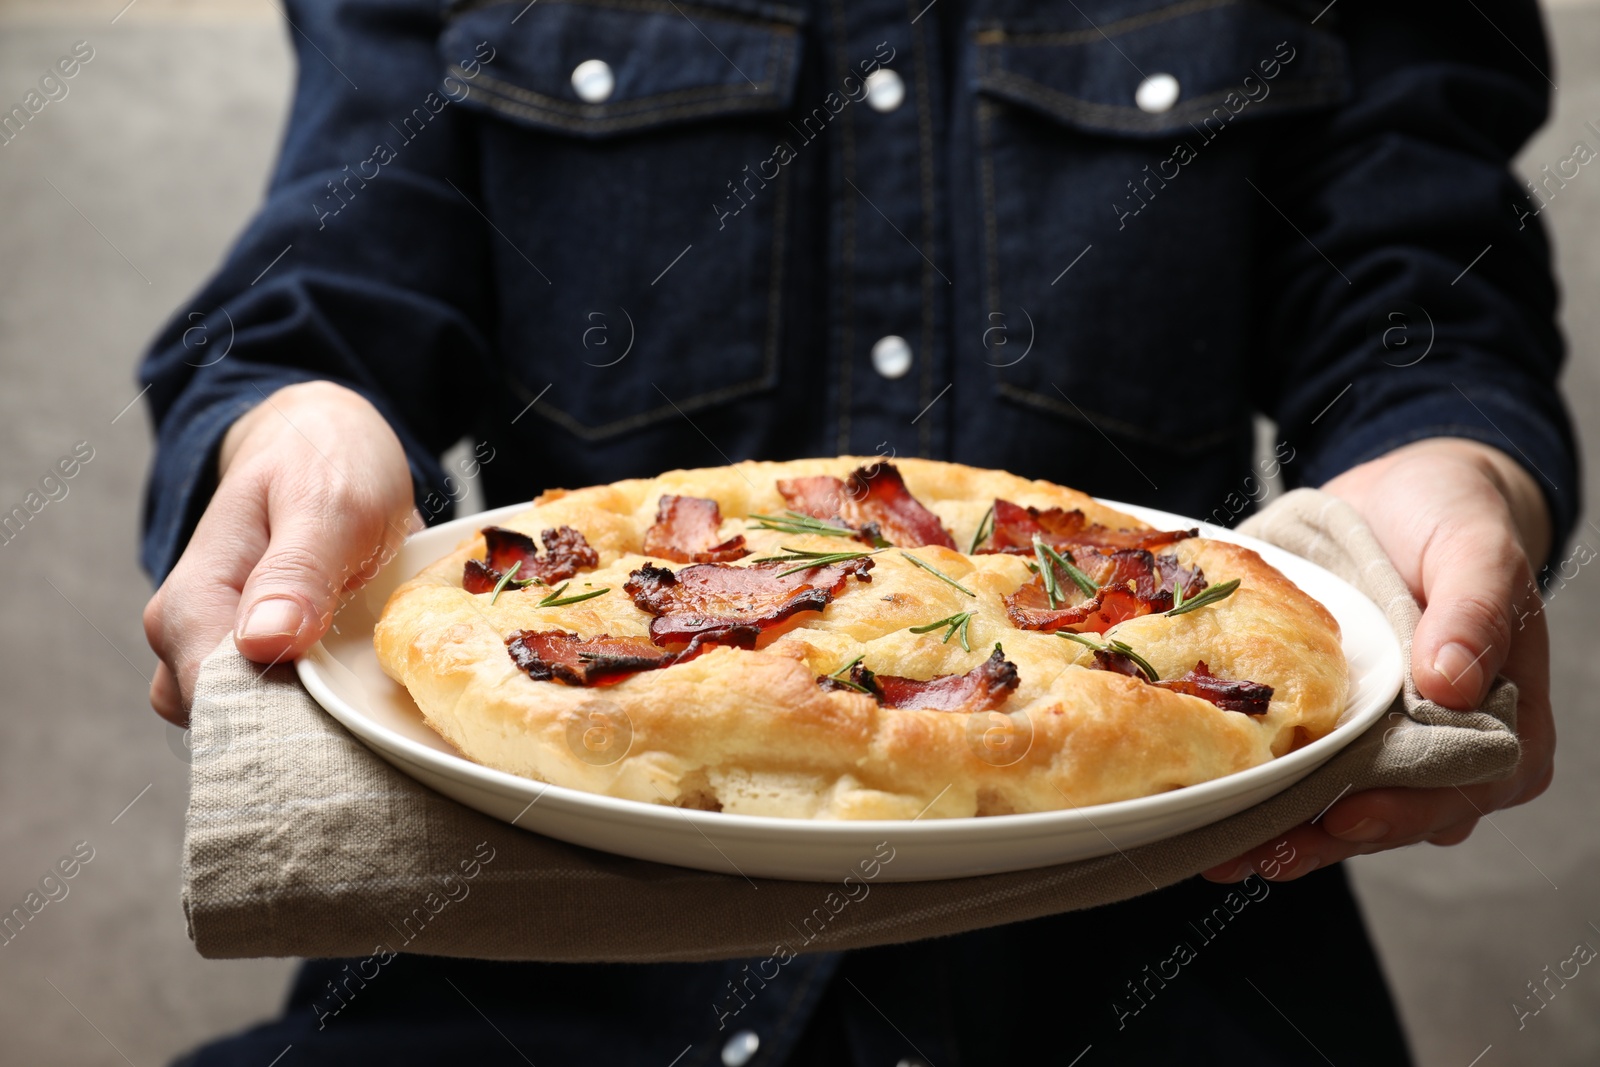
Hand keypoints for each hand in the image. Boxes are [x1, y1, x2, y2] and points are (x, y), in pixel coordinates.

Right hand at [142, 381, 418, 724]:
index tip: (339, 728)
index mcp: (193, 602)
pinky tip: (363, 697)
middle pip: (228, 728)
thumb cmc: (324, 461)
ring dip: (312, 727)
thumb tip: (263, 645)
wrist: (326, 438)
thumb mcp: (326, 502)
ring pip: (252, 727)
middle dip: (295, 736)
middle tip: (370, 720)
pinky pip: (280, 711)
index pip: (212, 699)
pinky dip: (320, 712)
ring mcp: (223, 654)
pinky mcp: (261, 662)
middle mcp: (191, 638)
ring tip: (372, 704)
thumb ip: (296, 571)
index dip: (274, 724)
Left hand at [1203, 437, 1554, 882]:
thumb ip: (1475, 610)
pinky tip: (1214, 808)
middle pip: (1391, 813)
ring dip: (1281, 831)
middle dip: (1322, 839)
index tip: (1346, 819)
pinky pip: (1302, 771)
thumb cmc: (1453, 518)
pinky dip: (1262, 792)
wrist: (1401, 494)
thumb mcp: (1478, 548)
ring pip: (1339, 806)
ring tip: (1221, 850)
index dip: (1403, 811)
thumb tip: (1452, 682)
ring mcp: (1387, 743)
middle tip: (1258, 854)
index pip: (1460, 787)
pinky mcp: (1335, 729)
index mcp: (1506, 724)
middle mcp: (1447, 747)